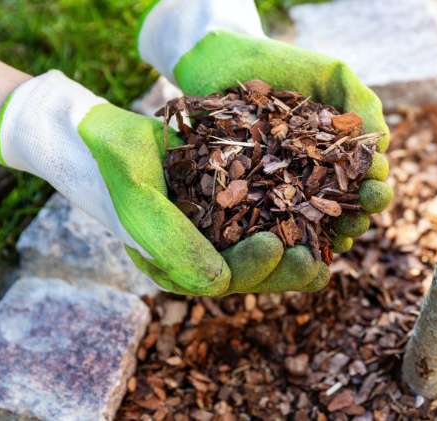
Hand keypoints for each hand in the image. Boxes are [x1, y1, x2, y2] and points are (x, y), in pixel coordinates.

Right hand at [0, 70, 329, 295]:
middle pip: (252, 272)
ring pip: (263, 250)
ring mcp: (216, 231)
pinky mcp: (229, 205)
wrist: (107, 134)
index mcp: (177, 265)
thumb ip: (173, 243)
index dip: (254, 268)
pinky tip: (320, 211)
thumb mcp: (140, 201)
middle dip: (287, 269)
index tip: (276, 245)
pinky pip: (264, 218)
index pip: (224, 279)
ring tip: (329, 246)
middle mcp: (200, 254)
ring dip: (297, 250)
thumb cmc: (118, 166)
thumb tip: (220, 284)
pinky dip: (291, 217)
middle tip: (317, 259)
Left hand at [138, 2, 393, 292]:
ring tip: (336, 238)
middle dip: (358, 216)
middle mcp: (317, 178)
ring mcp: (285, 190)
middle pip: (346, 209)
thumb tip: (382, 143)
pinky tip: (298, 246)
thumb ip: (362, 103)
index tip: (374, 185)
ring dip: (330, 236)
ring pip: (314, 225)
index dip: (374, 187)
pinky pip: (272, 225)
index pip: (366, 180)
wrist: (225, 62)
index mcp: (341, 155)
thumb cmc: (284, 66)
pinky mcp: (251, 199)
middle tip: (359, 216)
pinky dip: (288, 239)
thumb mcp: (332, 75)